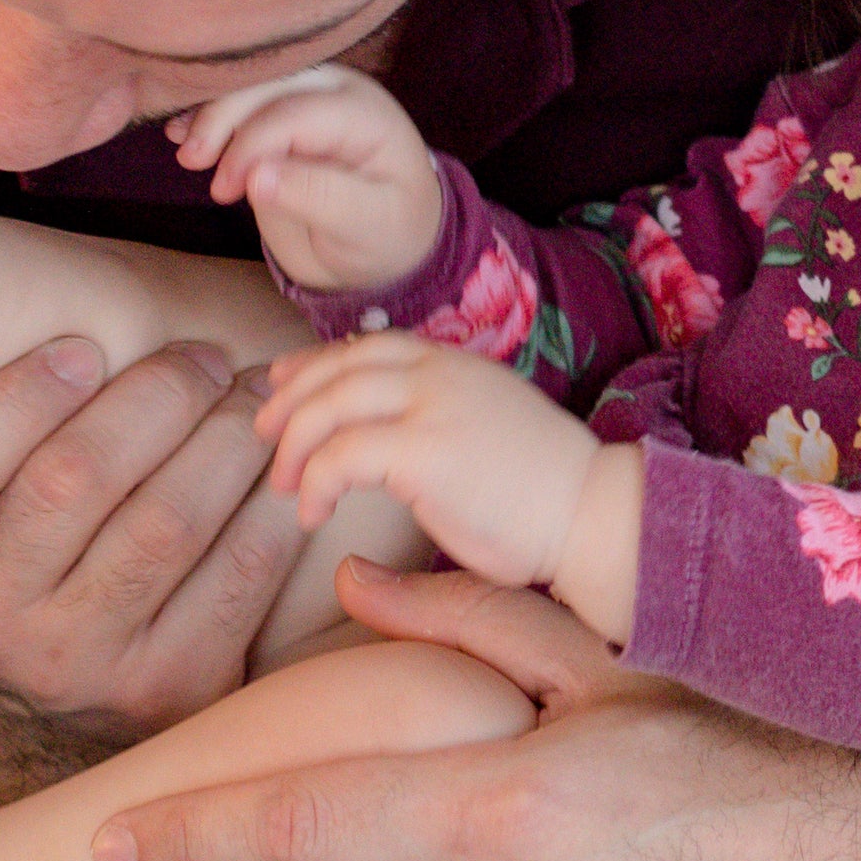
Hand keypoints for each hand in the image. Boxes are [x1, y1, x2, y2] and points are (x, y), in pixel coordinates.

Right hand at [0, 338, 305, 732]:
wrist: (73, 672)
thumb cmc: (36, 526)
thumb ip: (11, 407)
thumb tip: (85, 299)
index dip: (18, 397)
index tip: (82, 346)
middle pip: (74, 481)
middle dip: (158, 395)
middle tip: (203, 356)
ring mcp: (74, 664)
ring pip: (168, 522)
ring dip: (229, 437)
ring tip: (257, 393)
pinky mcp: (164, 687)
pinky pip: (238, 573)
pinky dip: (272, 502)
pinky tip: (285, 463)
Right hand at [168, 66, 443, 294]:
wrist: (387, 238)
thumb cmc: (386, 232)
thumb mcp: (368, 226)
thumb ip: (319, 197)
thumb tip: (257, 177)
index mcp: (366, 115)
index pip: (298, 112)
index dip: (253, 143)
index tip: (224, 189)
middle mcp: (335, 93)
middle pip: (267, 84)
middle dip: (223, 117)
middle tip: (191, 164)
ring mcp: (304, 96)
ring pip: (247, 84)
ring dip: (209, 112)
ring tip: (185, 153)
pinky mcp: (278, 111)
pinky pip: (238, 100)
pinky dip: (206, 113)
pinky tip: (179, 133)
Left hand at [251, 334, 627, 615]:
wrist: (595, 513)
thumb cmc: (543, 491)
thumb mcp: (484, 426)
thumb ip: (437, 414)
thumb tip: (383, 436)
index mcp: (454, 361)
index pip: (365, 346)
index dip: (313, 364)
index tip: (282, 388)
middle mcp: (440, 371)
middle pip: (336, 368)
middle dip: (289, 402)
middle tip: (265, 438)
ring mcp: (433, 406)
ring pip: (329, 406)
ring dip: (294, 446)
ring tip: (288, 486)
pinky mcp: (426, 452)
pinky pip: (341, 457)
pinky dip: (315, 484)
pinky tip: (314, 514)